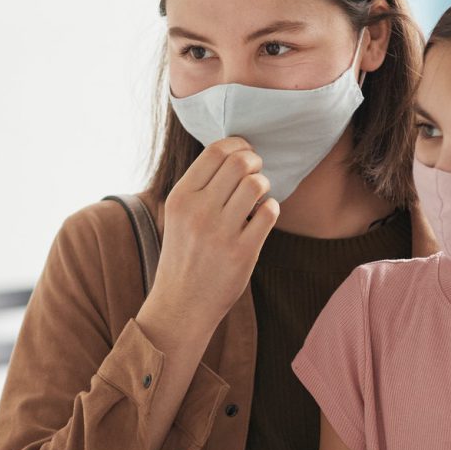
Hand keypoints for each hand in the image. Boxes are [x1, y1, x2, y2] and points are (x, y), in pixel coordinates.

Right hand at [145, 137, 278, 333]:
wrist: (182, 304)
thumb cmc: (184, 255)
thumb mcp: (179, 215)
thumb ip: (200, 187)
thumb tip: (235, 154)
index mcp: (180, 197)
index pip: (215, 151)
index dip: (237, 145)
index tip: (245, 152)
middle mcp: (198, 211)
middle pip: (239, 162)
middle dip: (254, 162)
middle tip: (255, 173)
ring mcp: (221, 232)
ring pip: (256, 184)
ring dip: (264, 185)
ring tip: (258, 198)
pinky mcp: (242, 251)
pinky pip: (269, 212)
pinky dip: (272, 208)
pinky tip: (262, 216)